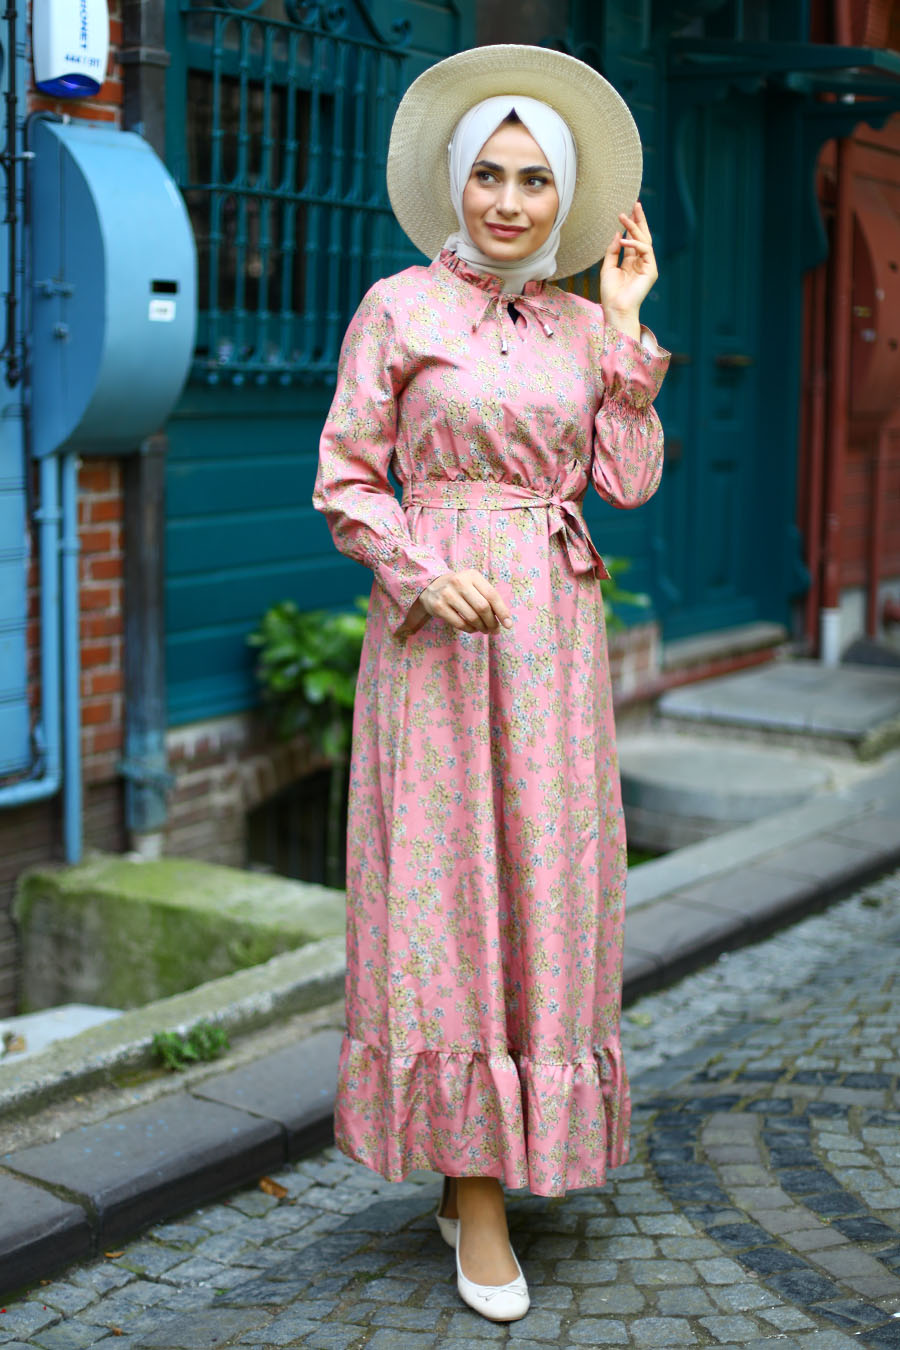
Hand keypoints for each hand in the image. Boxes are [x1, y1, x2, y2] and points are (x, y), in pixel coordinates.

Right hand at [409, 569, 511, 633]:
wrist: (431, 587)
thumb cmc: (460, 588)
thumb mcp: (473, 585)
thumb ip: (488, 598)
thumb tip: (504, 620)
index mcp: (472, 575)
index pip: (492, 595)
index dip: (502, 611)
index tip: (508, 625)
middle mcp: (459, 582)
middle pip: (483, 608)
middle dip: (491, 622)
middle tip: (494, 630)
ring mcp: (447, 594)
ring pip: (472, 617)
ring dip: (481, 627)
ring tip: (484, 630)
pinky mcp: (439, 607)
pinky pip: (460, 624)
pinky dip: (470, 630)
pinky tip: (473, 629)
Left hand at [600, 201, 658, 333]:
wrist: (616, 308)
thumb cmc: (610, 292)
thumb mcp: (607, 267)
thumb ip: (613, 250)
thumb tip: (618, 234)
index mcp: (631, 262)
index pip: (633, 239)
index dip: (631, 225)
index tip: (627, 211)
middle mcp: (641, 262)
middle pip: (643, 236)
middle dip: (639, 220)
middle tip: (635, 204)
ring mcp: (648, 265)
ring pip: (644, 240)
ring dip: (634, 227)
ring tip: (624, 216)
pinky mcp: (651, 270)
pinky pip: (645, 250)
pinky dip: (634, 244)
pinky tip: (623, 241)